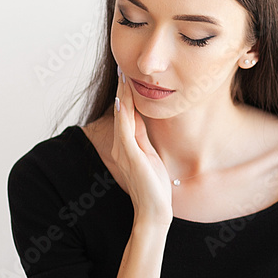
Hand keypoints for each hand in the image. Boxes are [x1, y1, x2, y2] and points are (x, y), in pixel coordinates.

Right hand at [112, 66, 172, 226]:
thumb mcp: (151, 157)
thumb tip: (143, 120)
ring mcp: (125, 150)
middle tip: (123, 65)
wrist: (153, 211)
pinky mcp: (131, 155)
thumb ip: (144, 139)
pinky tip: (124, 99)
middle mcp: (122, 145)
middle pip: (122, 110)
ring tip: (123, 74)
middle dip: (122, 88)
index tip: (129, 74)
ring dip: (122, 94)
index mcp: (128, 145)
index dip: (127, 93)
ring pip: (122, 115)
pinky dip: (124, 113)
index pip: (127, 113)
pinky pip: (125, 129)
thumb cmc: (154, 188)